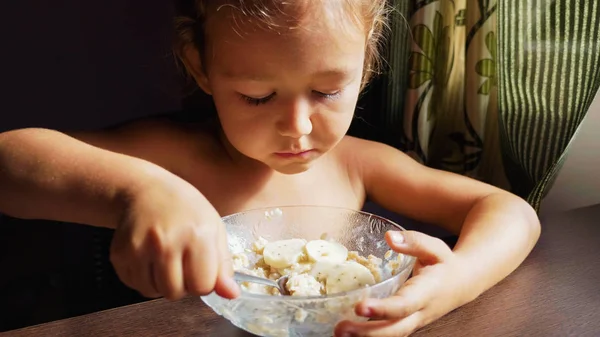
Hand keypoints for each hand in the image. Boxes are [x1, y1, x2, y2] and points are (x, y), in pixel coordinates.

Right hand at [109, 173, 239, 300]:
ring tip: (166, 259)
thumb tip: (232, 295)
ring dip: (161, 283)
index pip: (203, 286)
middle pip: (175, 293)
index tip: (201, 267)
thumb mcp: (214, 230)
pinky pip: (134, 285)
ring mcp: (140, 248)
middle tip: (182, 263)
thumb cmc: (186, 210)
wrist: (146, 190)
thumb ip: (223, 265)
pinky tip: (150, 257)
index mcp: (197, 236)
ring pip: (153, 292)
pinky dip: (144, 278)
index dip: (204, 281)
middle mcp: (167, 243)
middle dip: (181, 285)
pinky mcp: (120, 254)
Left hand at [335, 231, 471, 336]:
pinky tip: (349, 332)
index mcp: (427, 292)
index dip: (382, 309)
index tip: (360, 307)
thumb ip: (413, 242)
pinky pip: (388, 333)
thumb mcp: (434, 247)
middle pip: (394, 330)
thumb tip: (389, 237)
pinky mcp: (406, 324)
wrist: (462, 284)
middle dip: (367, 332)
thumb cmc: (444, 263)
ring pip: (391, 335)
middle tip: (340, 328)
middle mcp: (420, 312)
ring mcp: (413, 322)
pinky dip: (369, 335)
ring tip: (338, 332)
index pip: (403, 305)